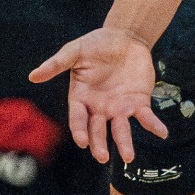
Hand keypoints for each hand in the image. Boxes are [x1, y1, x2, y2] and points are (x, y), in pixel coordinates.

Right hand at [30, 26, 166, 163]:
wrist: (124, 37)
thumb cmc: (96, 44)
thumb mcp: (74, 51)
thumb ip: (56, 64)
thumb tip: (33, 76)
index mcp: (81, 99)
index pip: (78, 119)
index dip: (80, 131)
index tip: (82, 142)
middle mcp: (99, 108)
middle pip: (98, 131)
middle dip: (99, 144)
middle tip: (102, 157)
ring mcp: (119, 108)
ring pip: (121, 130)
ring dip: (125, 143)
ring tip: (129, 156)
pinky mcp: (139, 102)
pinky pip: (146, 117)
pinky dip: (154, 125)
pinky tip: (162, 133)